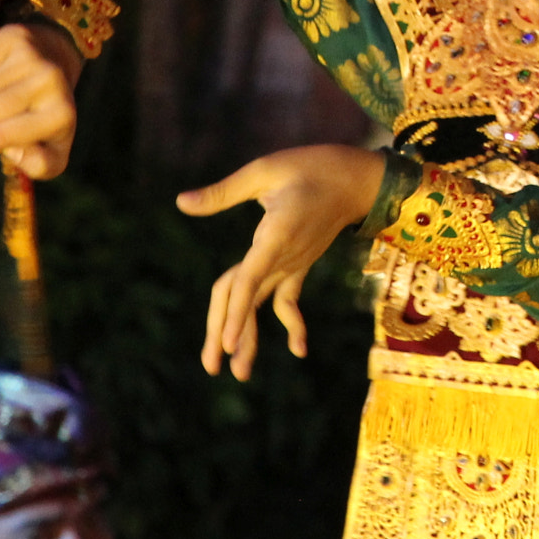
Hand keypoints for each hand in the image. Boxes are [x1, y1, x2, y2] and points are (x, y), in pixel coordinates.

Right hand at [0, 23, 84, 178]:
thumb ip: (41, 166)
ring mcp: (32, 57)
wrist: (60, 61)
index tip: (7, 137)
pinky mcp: (14, 37)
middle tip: (3, 115)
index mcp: (62, 114)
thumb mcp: (54, 147)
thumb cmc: (50, 112)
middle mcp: (50, 82)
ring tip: (4, 94)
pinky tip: (3, 71)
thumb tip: (15, 153)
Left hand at [183, 145, 386, 381]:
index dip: (237, 312)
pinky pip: (290, 299)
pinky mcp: (299, 263)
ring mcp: (293, 262)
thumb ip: (223, 192)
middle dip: (231, 333)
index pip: (249, 280)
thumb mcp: (264, 171)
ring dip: (251, 337)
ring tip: (238, 372)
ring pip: (264, 304)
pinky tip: (298, 350)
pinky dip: (291, 323)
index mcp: (275, 235)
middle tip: (212, 367)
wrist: (358, 179)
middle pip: (248, 298)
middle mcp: (284, 256)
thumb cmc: (311, 166)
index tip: (228, 344)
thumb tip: (181, 203)